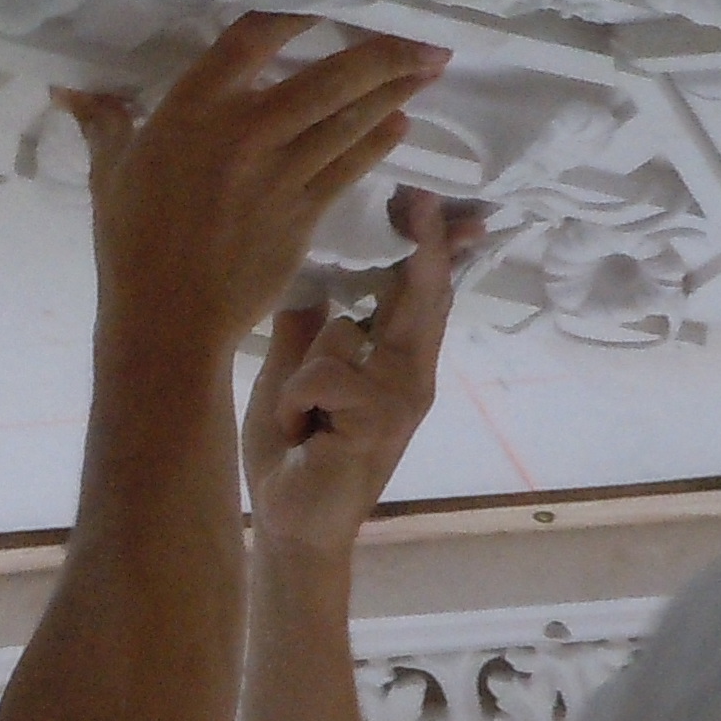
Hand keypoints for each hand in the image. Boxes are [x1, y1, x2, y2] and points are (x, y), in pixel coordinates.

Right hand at [60, 14, 444, 367]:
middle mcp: (244, 130)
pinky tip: (400, 124)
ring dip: (394, 91)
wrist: (166, 318)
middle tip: (426, 39)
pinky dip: (378, 141)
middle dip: (383, 53)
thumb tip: (69, 87)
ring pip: (349, 119)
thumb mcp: (111, 171)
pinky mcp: (304, 213)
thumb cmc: (131, 242)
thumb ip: (104, 120)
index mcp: (193, 109)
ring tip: (428, 69)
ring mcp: (280, 173)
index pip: (254, 36)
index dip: (299, 11)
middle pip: (327, 76)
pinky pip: (350, 166)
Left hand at [244, 190, 480, 554]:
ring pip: (343, 335)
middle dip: (422, 243)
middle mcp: (411, 377)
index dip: (427, 246)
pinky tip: (299, 435)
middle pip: (420, 295)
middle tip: (422, 196)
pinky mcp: (381, 421)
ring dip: (302, 371)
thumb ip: (311, 331)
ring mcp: (402, 399)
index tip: (427, 201)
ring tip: (299, 415)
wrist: (293, 525)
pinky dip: (293, 400)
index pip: (419, 294)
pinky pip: (323, 373)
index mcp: (396, 364)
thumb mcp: (294, 376)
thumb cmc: (296, 451)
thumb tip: (314, 277)